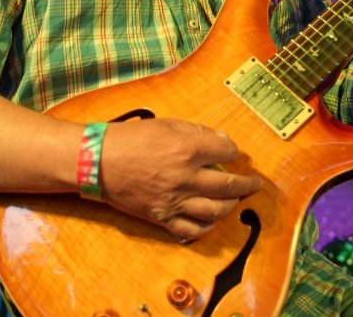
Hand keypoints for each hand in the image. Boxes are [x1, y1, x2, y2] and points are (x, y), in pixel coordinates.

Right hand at [98, 118, 262, 241]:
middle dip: (247, 185)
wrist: (98, 162)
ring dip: (230, 206)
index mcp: (187, 149)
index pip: (227, 152)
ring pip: (216, 211)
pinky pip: (193, 229)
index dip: (233, 151)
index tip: (231, 152)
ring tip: (234, 201)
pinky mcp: (163, 218)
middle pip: (229, 186)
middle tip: (254, 184)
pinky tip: (212, 219)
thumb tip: (221, 140)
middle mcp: (185, 177)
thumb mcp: (166, 124)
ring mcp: (175, 201)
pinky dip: (207, 226)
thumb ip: (196, 132)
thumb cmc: (130, 139)